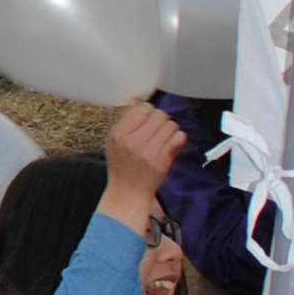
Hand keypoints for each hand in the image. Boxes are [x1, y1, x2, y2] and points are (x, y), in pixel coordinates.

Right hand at [101, 99, 187, 231]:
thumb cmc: (122, 166)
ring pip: (170, 125)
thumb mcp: (115, 142)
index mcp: (119, 134)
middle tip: (156, 131)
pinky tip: (170, 146)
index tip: (147, 120)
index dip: (147, 112)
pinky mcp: (163, 161)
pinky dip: (178, 139)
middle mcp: (133, 142)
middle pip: (159, 115)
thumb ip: (126, 121)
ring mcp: (149, 152)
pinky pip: (179, 138)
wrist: (128, 193)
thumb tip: (136, 101)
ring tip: (162, 139)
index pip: (141, 108)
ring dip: (169, 130)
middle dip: (160, 121)